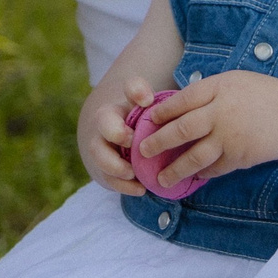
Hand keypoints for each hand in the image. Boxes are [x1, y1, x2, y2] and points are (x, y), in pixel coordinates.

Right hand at [77, 77, 160, 193]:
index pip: (130, 87)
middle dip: (116, 131)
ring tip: (132, 172)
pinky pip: (107, 177)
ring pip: (97, 152)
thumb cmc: (147, 131)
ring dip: (115, 163)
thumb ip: (169, 114)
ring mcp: (102, 145)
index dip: (137, 91)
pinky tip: (140, 189)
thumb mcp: (158, 120)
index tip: (147, 101)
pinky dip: (123, 185)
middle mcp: (109, 121)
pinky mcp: (104, 169)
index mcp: (130, 102)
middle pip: (104, 120)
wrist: (123, 148)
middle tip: (132, 141)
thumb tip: (179, 116)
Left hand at [134, 70, 277, 184]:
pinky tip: (190, 179)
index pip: (182, 101)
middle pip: (182, 130)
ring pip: (195, 156)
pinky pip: (214, 169)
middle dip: (159, 142)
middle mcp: (221, 115)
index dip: (162, 112)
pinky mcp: (239, 158)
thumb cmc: (261, 94)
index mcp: (218, 90)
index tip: (148, 120)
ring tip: (160, 179)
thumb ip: (206, 91)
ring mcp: (230, 139)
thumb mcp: (232, 81)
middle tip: (142, 151)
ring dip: (175, 169)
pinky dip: (200, 174)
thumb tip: (176, 105)